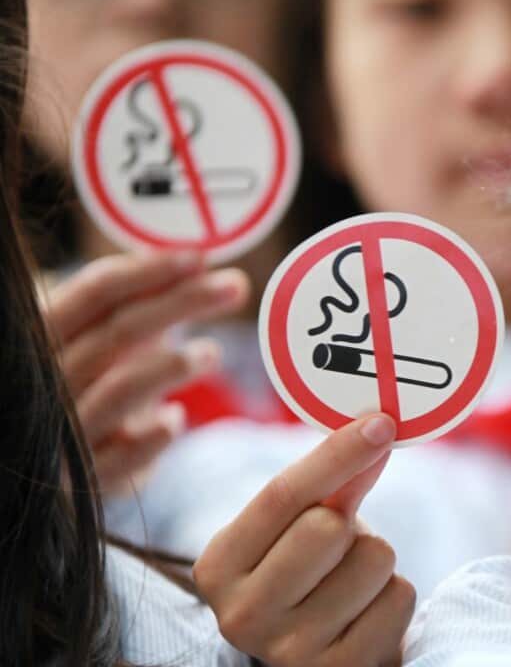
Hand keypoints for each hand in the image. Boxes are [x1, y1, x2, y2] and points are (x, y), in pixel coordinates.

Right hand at [44, 251, 248, 493]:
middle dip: (180, 303)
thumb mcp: (112, 341)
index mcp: (47, 336)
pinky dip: (153, 435)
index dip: (147, 271)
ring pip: (119, 390)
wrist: (56, 467)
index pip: (94, 293)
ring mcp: (64, 431)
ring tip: (211, 351)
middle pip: (117, 334)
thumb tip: (202, 261)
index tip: (200, 256)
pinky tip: (173, 420)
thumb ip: (146, 304)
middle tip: (236, 285)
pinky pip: (122, 457)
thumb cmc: (97, 385)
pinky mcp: (87, 480)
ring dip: (172, 366)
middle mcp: (49, 380)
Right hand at [194, 414, 415, 666]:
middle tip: (341, 548)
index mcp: (217, 567)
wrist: (325, 653)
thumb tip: (375, 428)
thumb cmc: (311, 575)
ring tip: (353, 585)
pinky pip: (398, 598)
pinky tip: (368, 614)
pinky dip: (395, 597)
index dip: (336, 453)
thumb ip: (329, 482)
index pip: (281, 495)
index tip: (379, 424)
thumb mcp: (299, 527)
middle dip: (352, 526)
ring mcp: (289, 651)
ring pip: (374, 560)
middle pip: (328, 527)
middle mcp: (241, 615)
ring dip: (378, 563)